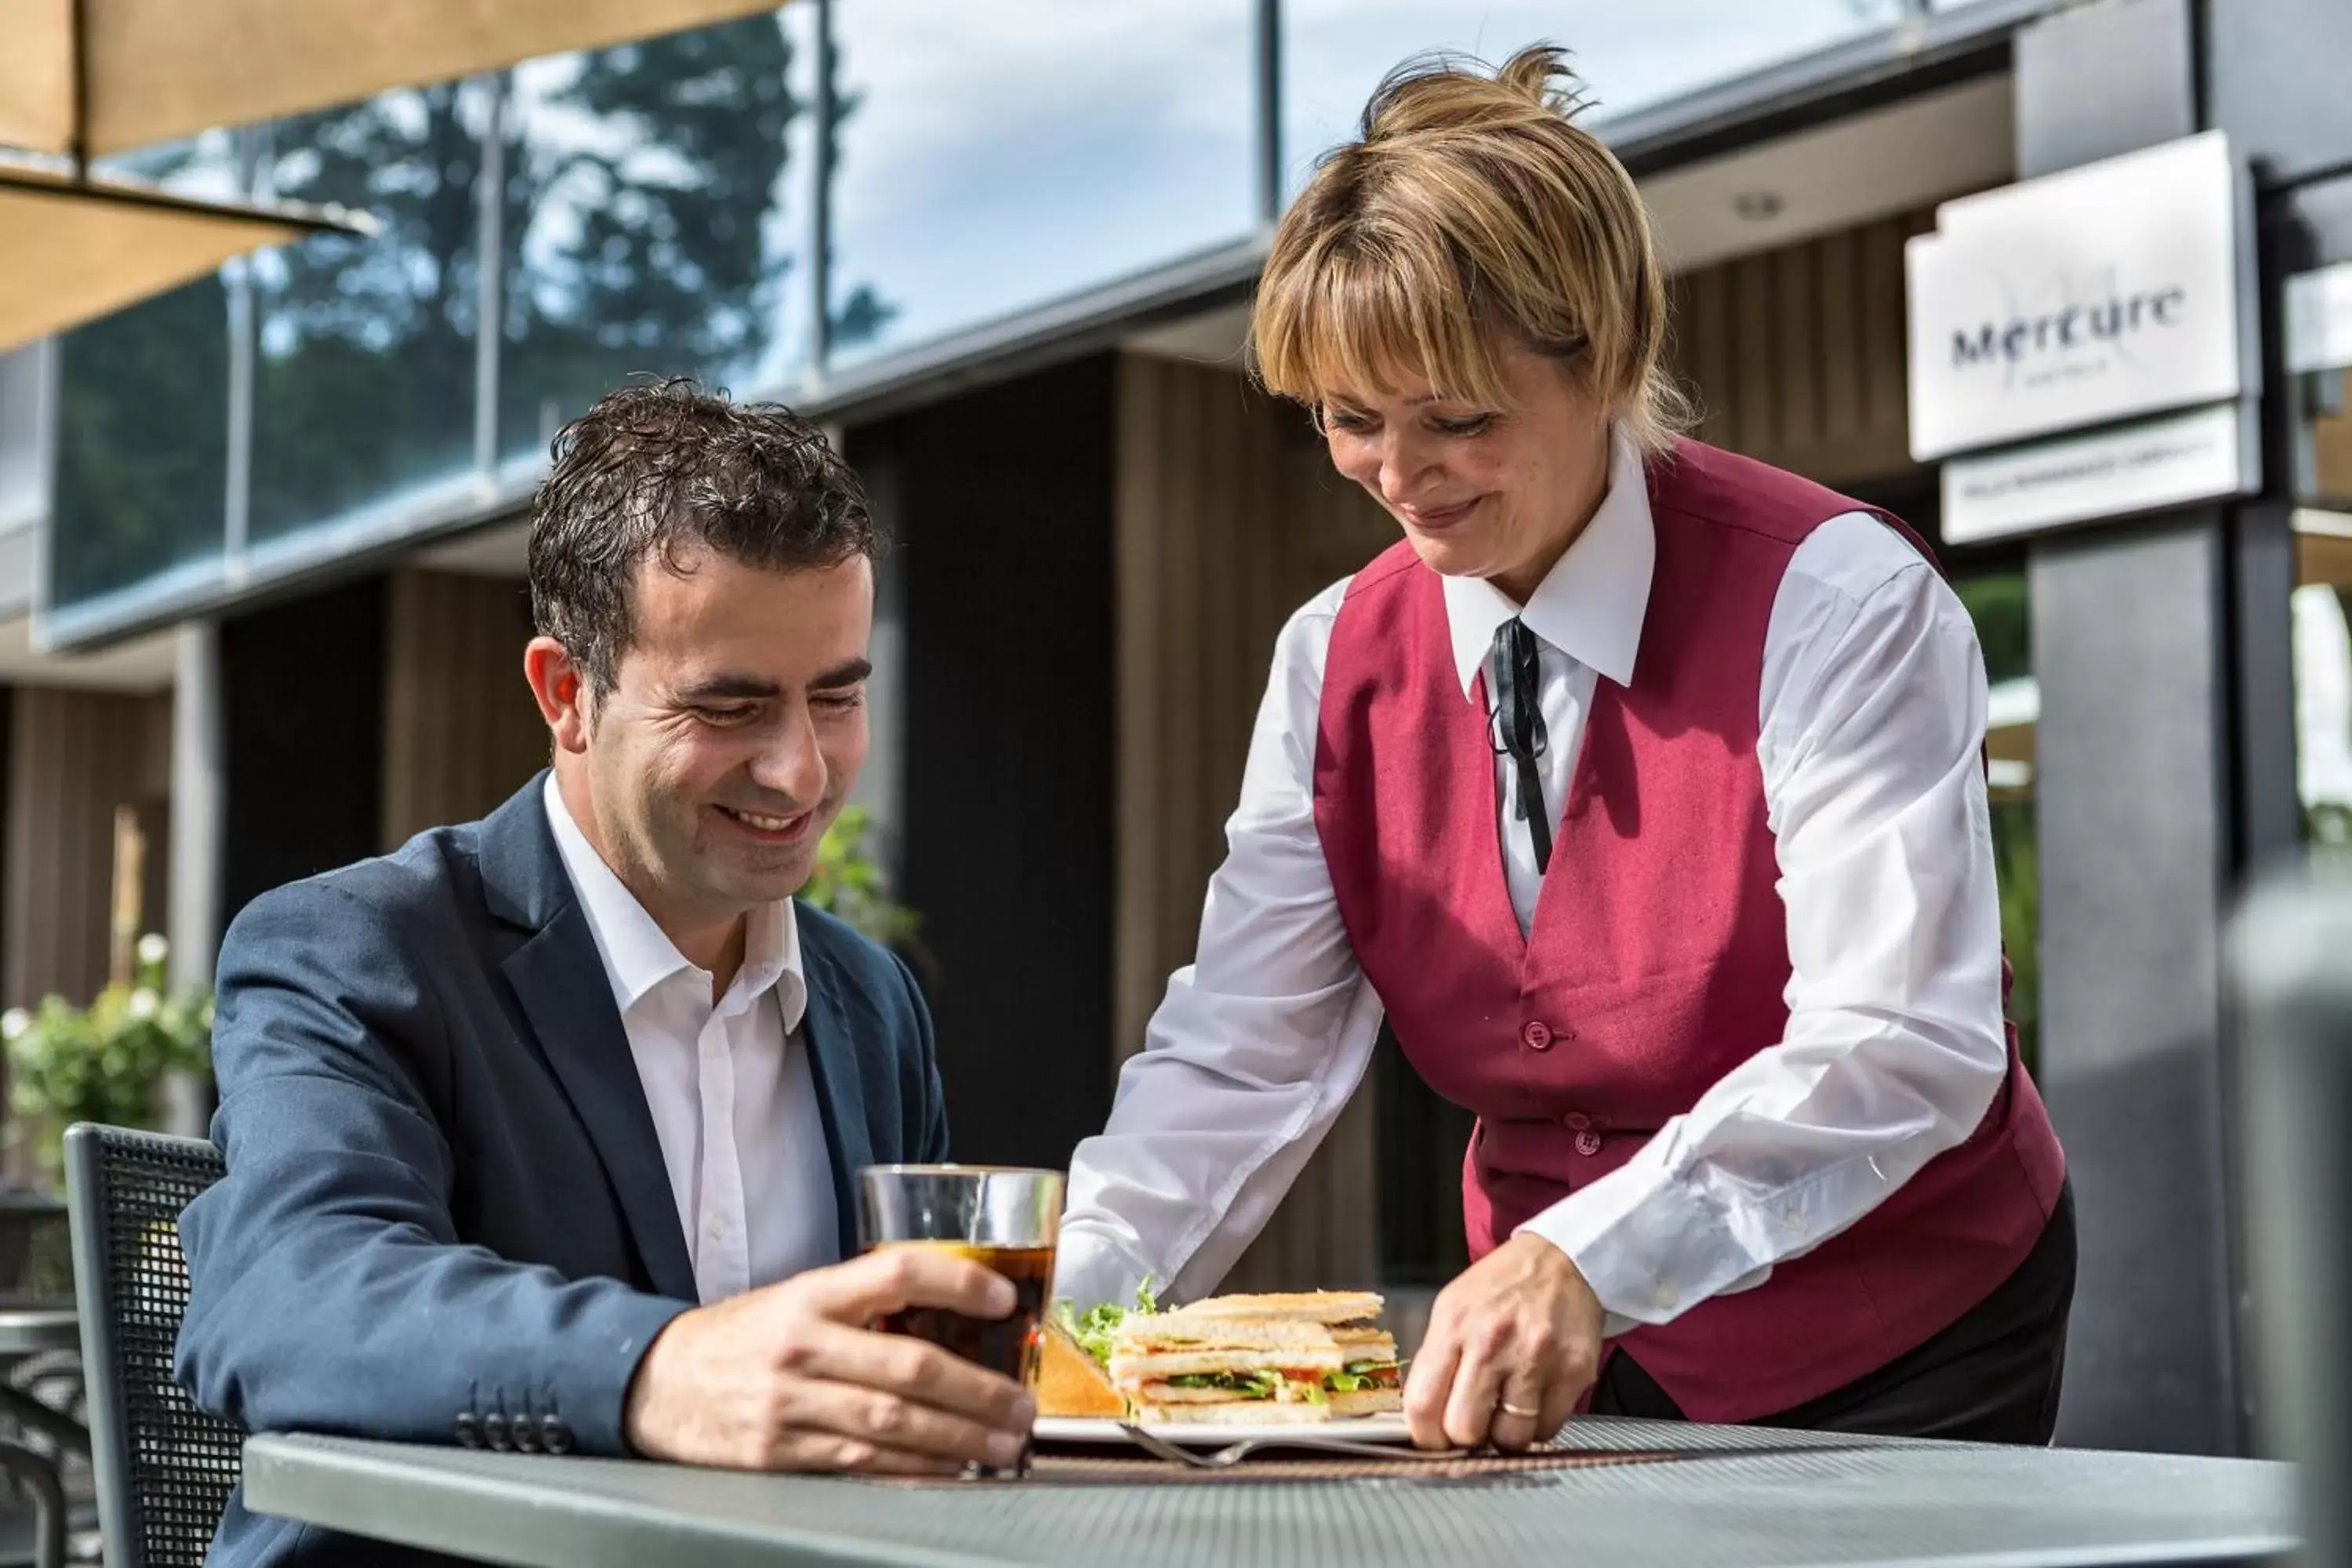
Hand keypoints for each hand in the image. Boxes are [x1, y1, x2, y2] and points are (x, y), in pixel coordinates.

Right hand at [624, 1246, 1035, 1475]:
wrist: (654, 1383)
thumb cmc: (740, 1338)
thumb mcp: (794, 1298)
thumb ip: (861, 1303)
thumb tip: (953, 1311)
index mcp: (811, 1294)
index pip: (896, 1272)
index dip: (957, 1281)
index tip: (1004, 1297)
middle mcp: (802, 1346)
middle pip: (908, 1366)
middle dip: (977, 1391)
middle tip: (1021, 1405)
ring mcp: (789, 1404)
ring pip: (892, 1425)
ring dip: (958, 1439)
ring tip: (1002, 1445)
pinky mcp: (779, 1454)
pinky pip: (861, 1466)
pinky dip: (913, 1472)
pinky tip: (949, 1472)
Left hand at [1404, 1232, 1605, 1451]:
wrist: (1564, 1259)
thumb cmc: (1502, 1287)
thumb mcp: (1453, 1307)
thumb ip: (1437, 1360)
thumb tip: (1424, 1419)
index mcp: (1453, 1325)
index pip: (1422, 1404)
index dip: (1425, 1436)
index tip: (1434, 1439)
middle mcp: (1492, 1342)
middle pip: (1464, 1429)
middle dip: (1466, 1437)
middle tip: (1475, 1423)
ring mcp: (1536, 1359)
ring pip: (1509, 1438)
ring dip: (1505, 1434)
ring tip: (1508, 1407)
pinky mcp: (1573, 1372)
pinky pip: (1548, 1429)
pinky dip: (1539, 1425)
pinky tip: (1535, 1399)